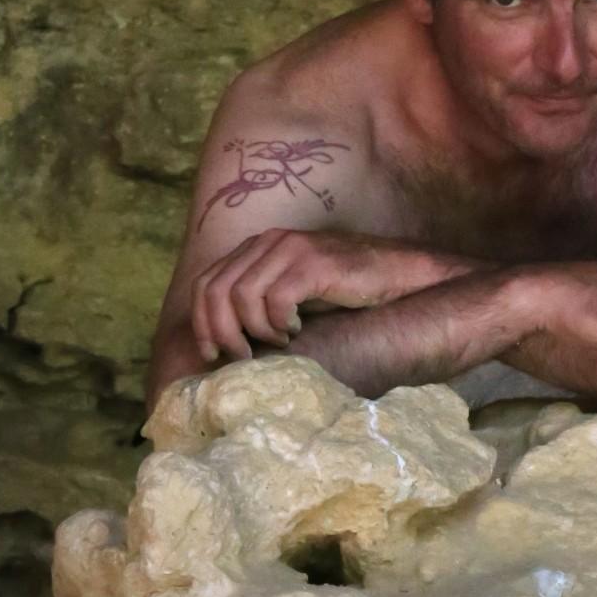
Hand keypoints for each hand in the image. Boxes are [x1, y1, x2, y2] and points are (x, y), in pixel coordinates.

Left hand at [190, 229, 431, 361]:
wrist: (394, 272)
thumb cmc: (341, 288)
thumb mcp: (290, 290)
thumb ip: (256, 301)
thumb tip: (222, 340)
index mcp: (257, 247)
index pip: (206, 282)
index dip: (202, 321)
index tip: (213, 353)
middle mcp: (269, 241)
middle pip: (217, 290)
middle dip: (222, 331)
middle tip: (243, 355)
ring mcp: (291, 249)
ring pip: (241, 295)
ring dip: (254, 328)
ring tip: (277, 341)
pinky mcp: (313, 264)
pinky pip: (276, 299)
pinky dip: (279, 322)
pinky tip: (295, 330)